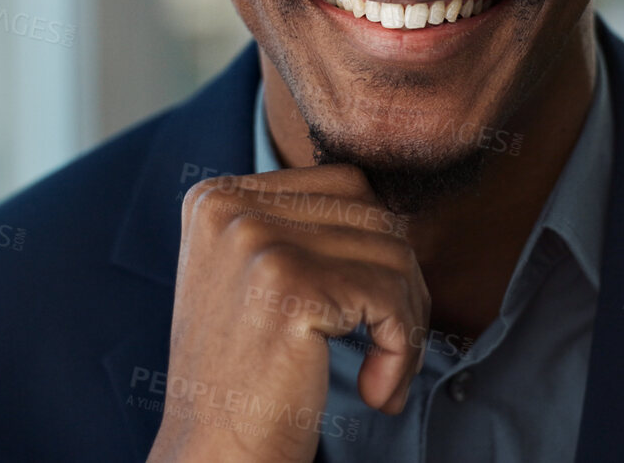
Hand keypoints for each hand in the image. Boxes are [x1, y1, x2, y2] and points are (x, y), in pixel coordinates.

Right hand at [145, 164, 426, 462]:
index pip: (345, 186)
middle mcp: (229, 208)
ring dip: (408, 322)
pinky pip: (391, 295)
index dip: (378, 249)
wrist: (215, 458)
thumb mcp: (257, 282)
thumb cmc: (249, 382)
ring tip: (385, 375)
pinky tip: (377, 391)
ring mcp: (256, 241)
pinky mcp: (289, 284)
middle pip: (374, 215)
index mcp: (216, 198)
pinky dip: (402, 349)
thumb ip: (304, 231)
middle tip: (392, 350)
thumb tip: (397, 209)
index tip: (369, 314)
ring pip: (393, 253)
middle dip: (402, 284)